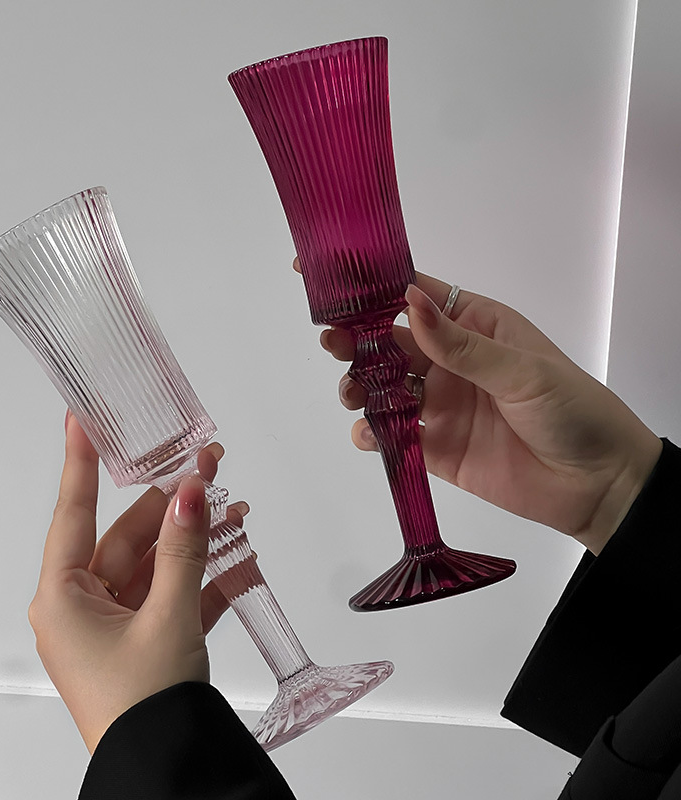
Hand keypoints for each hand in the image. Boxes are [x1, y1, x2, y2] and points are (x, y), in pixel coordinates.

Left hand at [28, 413, 246, 752]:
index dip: (80, 462)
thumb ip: (183, 550)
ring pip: (157, 564)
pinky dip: (204, 578)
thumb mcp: (168, 617)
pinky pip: (172, 595)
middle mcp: (83, 608)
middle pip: (128, 536)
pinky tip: (238, 555)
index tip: (80, 421)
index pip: (72, 512)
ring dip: (196, 540)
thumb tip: (190, 493)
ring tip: (233, 509)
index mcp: (64, 599)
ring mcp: (115, 625)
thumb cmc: (143, 710)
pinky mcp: (144, 641)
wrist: (168, 774)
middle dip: (172, 504)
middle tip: (205, 465)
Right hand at [295, 258, 661, 553]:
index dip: (373, 285)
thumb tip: (406, 302)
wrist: (597, 485)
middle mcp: (450, 361)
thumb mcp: (521, 369)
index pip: (417, 296)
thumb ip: (460, 345)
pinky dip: (373, 433)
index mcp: (474, 326)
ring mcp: (440, 404)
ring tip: (352, 392)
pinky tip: (370, 433)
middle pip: (388, 341)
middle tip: (332, 341)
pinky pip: (393, 435)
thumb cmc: (574, 411)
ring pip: (383, 387)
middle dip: (355, 338)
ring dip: (359, 385)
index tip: (331, 279)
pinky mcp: (435, 447)